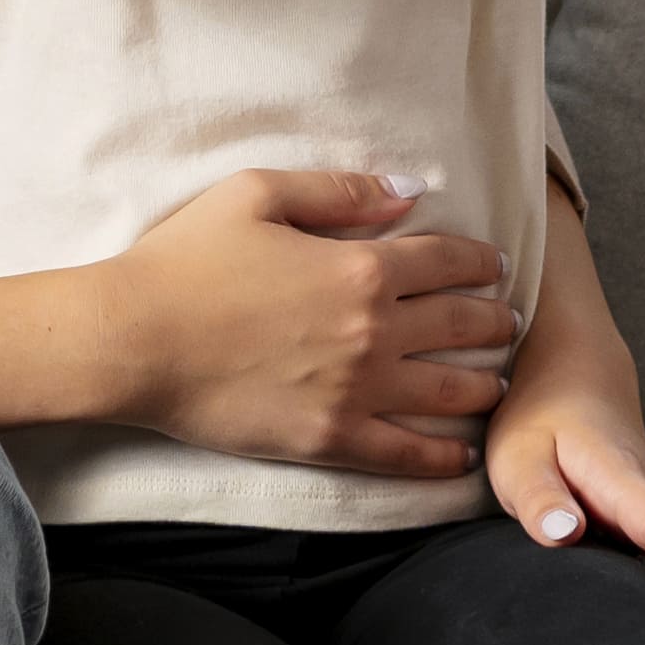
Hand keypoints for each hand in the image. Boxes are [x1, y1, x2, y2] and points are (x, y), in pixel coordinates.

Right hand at [104, 167, 515, 477]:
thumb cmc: (188, 260)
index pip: (448, 262)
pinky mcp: (331, 439)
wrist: (136, 340)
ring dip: (484, 385)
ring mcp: (357, 391)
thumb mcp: (259, 194)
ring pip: (451, 392)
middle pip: (463, 326)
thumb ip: (341, 191)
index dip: (481, 262)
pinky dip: (444, 457)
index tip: (495, 266)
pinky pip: (407, 454)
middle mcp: (374, 332)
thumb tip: (411, 188)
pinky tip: (462, 455)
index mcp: (361, 267)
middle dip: (495, 322)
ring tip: (498, 383)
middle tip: (508, 323)